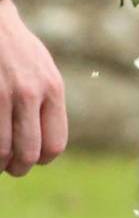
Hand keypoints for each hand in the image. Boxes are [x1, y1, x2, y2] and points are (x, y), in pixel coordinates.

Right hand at [0, 0, 65, 175]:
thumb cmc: (16, 49)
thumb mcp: (44, 70)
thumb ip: (46, 102)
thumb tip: (43, 140)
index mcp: (52, 89)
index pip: (54, 144)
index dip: (42, 158)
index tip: (32, 158)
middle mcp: (29, 94)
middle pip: (28, 154)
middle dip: (17, 168)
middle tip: (10, 167)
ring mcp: (2, 96)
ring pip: (1, 151)